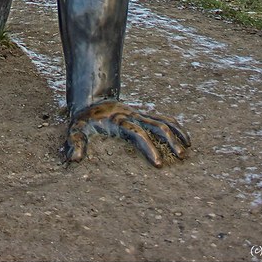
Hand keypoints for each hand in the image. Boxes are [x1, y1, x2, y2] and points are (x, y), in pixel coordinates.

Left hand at [63, 99, 189, 166]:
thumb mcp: (75, 128)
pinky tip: (185, 138)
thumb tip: (74, 159)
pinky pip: (162, 118)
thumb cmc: (84, 118)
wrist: (91, 98)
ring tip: (187, 149)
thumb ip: (75, 142)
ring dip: (176, 133)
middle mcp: (132, 116)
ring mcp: (139, 114)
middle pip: (156, 125)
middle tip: (180, 157)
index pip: (138, 133)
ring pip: (162, 120)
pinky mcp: (142, 115)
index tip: (158, 164)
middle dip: (169, 140)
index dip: (148, 148)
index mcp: (119, 121)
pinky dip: (175, 126)